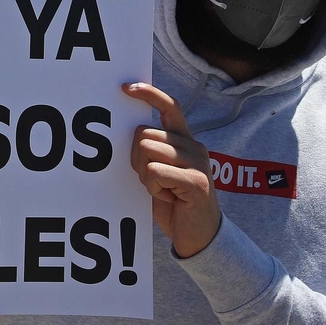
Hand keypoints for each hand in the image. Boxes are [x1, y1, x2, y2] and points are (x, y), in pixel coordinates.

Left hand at [124, 82, 222, 257]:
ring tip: (162, 190)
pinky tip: (169, 198)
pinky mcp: (196, 181)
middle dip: (136, 159)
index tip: (126, 88)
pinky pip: (155, 172)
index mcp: (185, 141)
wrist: (199, 236)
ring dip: (145, 176)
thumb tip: (132, 132)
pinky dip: (153, 188)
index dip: (149, 94)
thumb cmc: (175, 203)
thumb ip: (151, 151)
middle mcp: (194, 146)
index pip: (170, 107)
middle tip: (151, 181)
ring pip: (148, 151)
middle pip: (144, 134)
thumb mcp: (160, 172)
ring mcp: (197, 162)